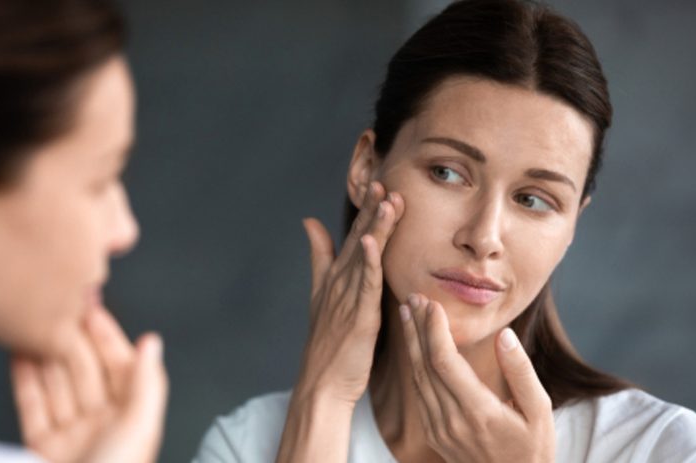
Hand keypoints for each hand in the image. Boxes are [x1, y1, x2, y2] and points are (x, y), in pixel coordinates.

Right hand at [10, 306, 167, 462]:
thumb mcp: (139, 427)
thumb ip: (146, 382)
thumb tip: (153, 342)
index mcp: (132, 416)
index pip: (120, 365)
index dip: (107, 335)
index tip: (93, 308)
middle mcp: (103, 423)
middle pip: (85, 371)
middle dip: (73, 340)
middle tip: (58, 311)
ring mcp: (73, 436)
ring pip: (58, 385)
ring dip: (47, 355)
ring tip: (35, 327)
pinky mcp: (43, 449)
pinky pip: (34, 407)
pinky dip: (26, 382)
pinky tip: (21, 359)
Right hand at [294, 181, 403, 405]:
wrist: (322, 383)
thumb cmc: (327, 343)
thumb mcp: (320, 293)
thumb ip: (318, 256)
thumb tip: (309, 221)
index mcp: (337, 277)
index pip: (354, 236)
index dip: (366, 211)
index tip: (379, 184)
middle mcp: (340, 282)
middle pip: (359, 239)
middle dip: (371, 210)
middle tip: (383, 181)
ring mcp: (347, 298)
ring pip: (365, 256)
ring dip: (375, 227)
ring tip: (386, 199)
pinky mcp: (358, 316)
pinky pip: (365, 284)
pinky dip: (368, 262)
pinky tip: (371, 241)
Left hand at [400, 294, 554, 461]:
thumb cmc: (533, 449)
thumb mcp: (540, 411)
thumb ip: (521, 372)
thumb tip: (504, 335)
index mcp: (478, 411)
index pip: (444, 361)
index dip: (434, 329)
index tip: (433, 303)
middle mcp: (452, 421)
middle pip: (424, 365)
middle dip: (417, 328)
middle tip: (413, 297)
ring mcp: (439, 429)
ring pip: (417, 378)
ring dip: (410, 343)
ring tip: (407, 314)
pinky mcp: (434, 434)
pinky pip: (419, 393)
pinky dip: (415, 364)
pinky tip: (415, 346)